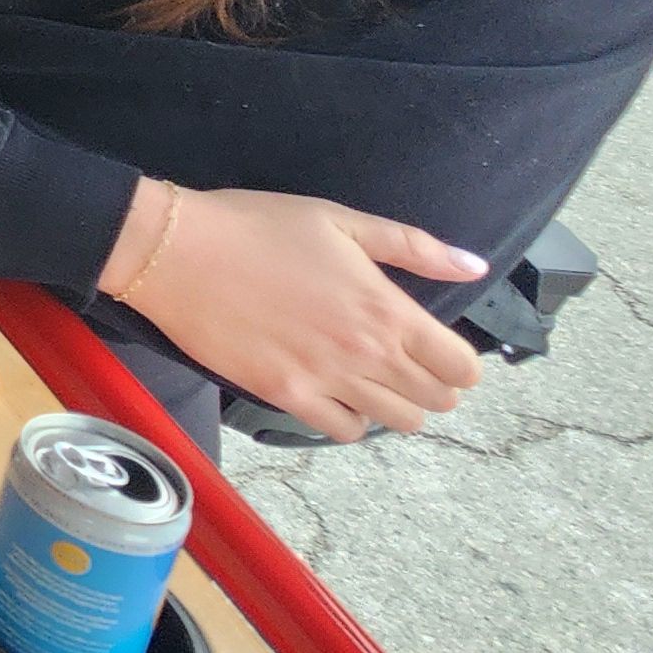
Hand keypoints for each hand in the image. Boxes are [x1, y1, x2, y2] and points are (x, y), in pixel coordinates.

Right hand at [114, 183, 487, 441]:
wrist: (178, 252)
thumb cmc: (259, 226)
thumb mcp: (341, 221)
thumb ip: (414, 247)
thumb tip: (474, 266)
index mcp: (386, 309)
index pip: (460, 366)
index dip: (461, 363)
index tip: (441, 349)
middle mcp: (365, 354)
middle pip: (436, 401)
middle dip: (435, 385)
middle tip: (409, 364)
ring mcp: (325, 380)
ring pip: (397, 422)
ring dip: (397, 405)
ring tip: (375, 380)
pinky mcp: (285, 396)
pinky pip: (343, 431)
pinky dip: (351, 418)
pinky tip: (338, 392)